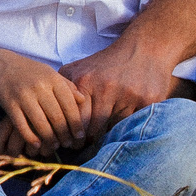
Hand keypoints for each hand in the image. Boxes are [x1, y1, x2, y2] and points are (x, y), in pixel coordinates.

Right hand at [0, 50, 90, 154]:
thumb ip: (68, 87)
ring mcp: (24, 96)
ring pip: (41, 124)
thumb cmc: (32, 72)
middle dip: (64, 134)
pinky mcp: (10, 105)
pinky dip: (31, 138)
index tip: (80, 136)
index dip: (76, 123)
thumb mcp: (52, 74)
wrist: (3, 66)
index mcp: (53, 79)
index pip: (70, 106)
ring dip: (50, 139)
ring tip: (54, 146)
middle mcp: (40, 87)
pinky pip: (22, 126)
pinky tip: (37, 145)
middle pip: (57, 117)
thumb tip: (83, 101)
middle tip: (68, 144)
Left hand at [61, 33, 187, 142]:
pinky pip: (134, 125)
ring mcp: (129, 95)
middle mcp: (107, 89)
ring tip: (103, 140)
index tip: (71, 145)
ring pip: (114, 130)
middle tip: (85, 148)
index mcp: (86, 82)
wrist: (146, 47)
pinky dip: (128, 129)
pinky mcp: (148, 100)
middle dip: (88, 142)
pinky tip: (124, 128)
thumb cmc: (108, 63)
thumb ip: (63, 87)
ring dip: (109, 137)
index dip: (73, 137)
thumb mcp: (80, 68)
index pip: (75, 121)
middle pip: (94, 131)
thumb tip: (47, 112)